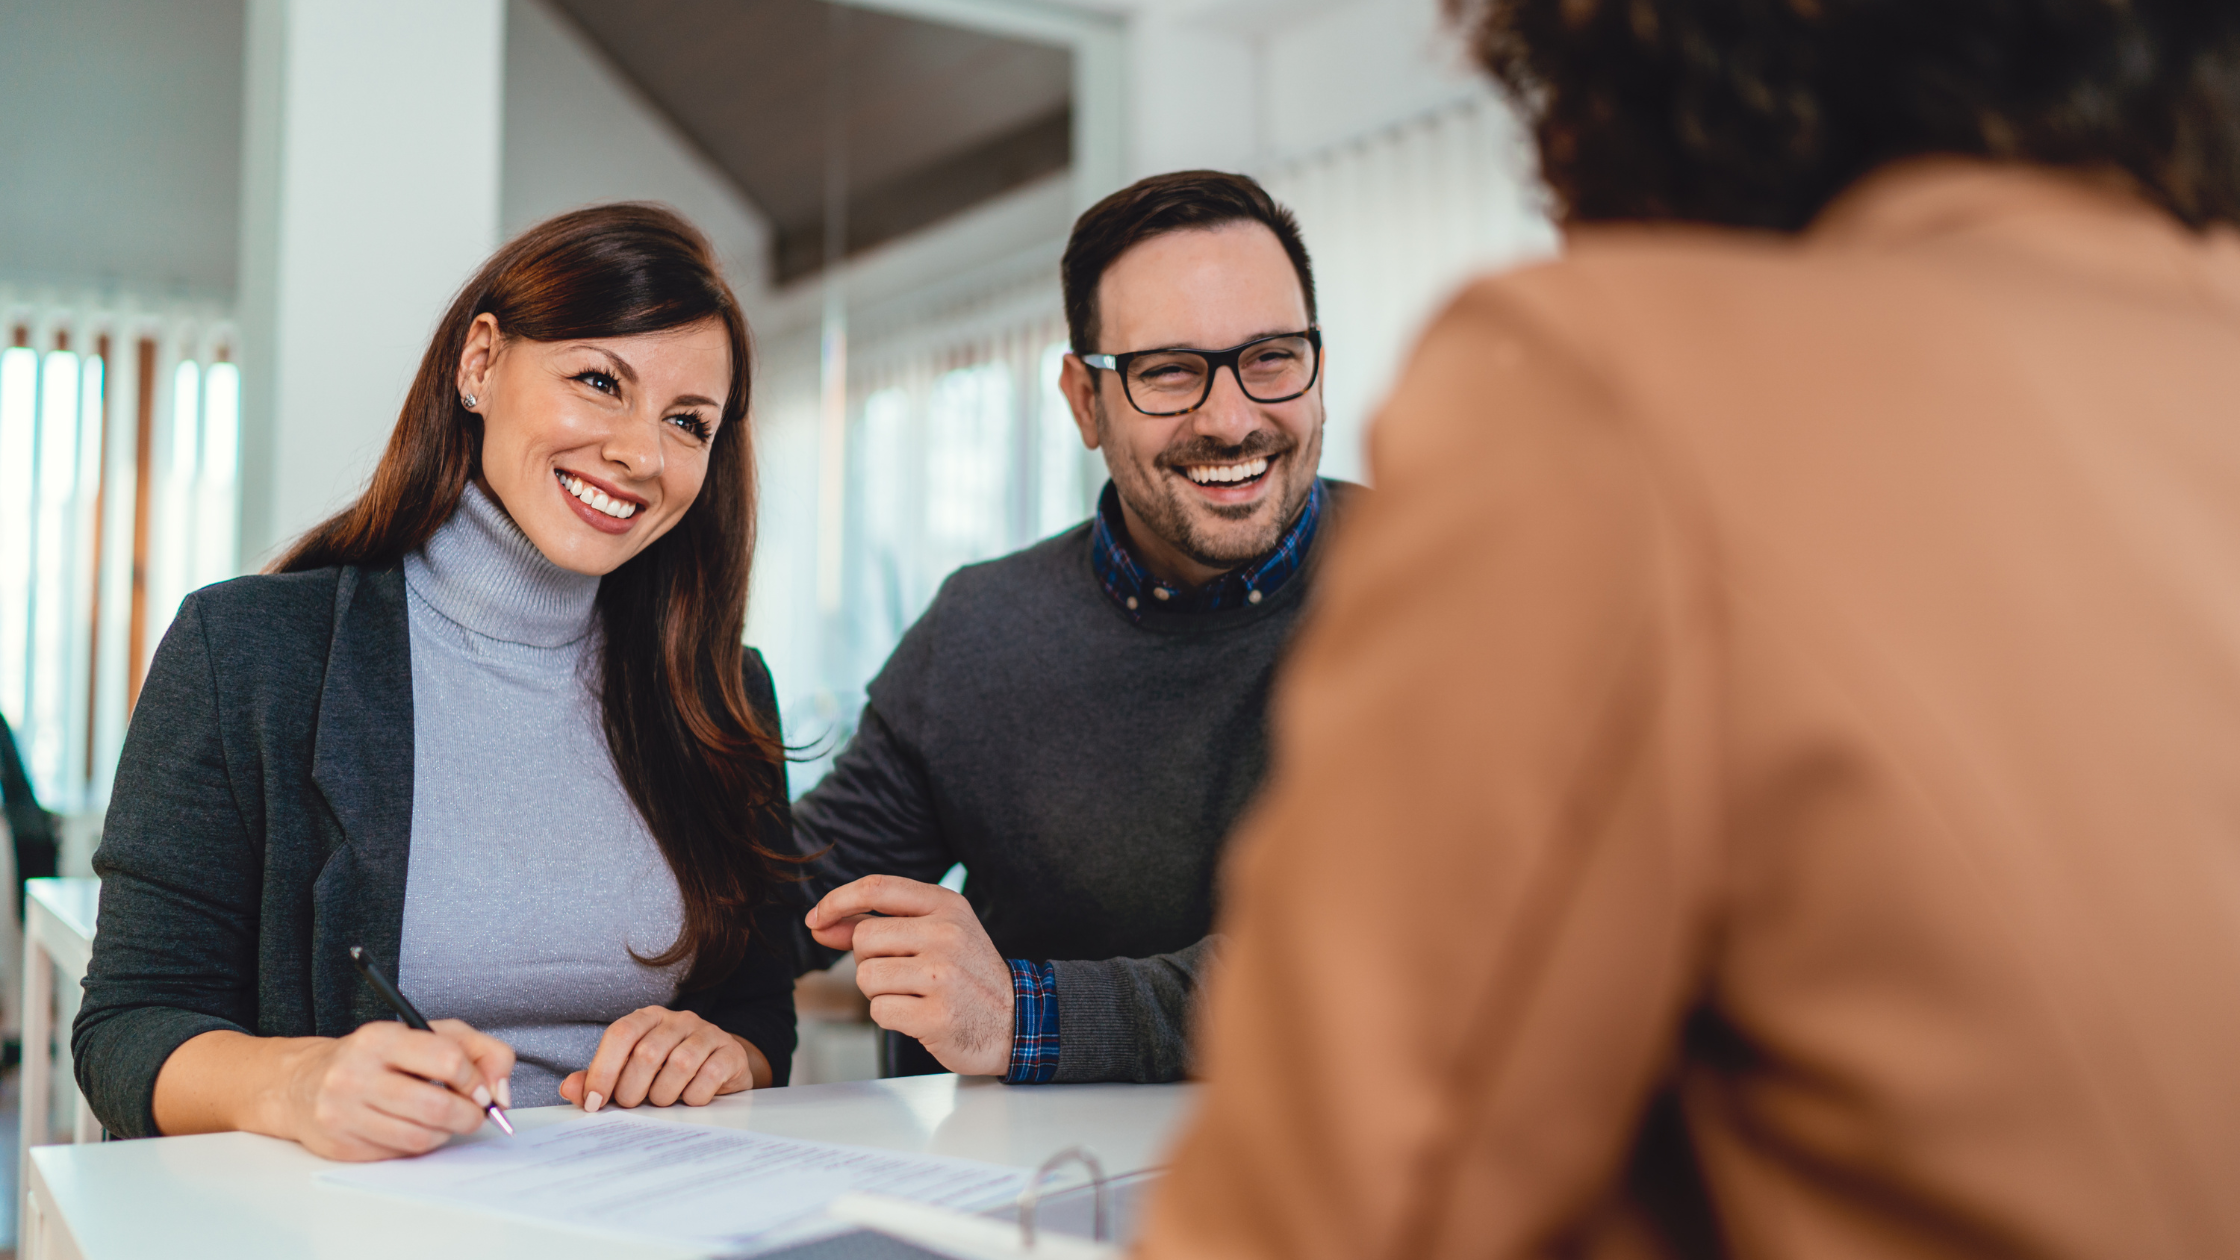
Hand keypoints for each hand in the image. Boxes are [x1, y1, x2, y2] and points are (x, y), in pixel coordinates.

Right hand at [275, 1019, 513, 1161]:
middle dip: (468, 1115)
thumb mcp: (429, 1034)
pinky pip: (399, 1154)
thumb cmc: (378, 1057)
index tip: (481, 1089)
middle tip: (474, 1114)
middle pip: (436, 1106)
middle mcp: (356, 1074)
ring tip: (444, 1120)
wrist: (305, 1083)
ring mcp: (343, 1112)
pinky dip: (418, 1145)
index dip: (475, 1079)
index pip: (448, 1060)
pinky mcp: (341, 1145)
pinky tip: (412, 1128)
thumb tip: (501, 1093)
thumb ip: (479, 1051)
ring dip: (445, 1132)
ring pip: (420, 1137)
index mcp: (381, 1038)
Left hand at [558, 1007, 767, 1110]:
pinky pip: (710, 1075)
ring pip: (680, 1064)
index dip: (603, 1070)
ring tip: (662, 1102)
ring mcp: (708, 1033)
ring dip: (664, 1095)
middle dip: (633, 1089)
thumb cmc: (666, 1074)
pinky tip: (690, 1100)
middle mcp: (678, 1020)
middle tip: (632, 1106)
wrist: (718, 1070)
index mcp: (648, 1019)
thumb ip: (598, 1080)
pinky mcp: (731, 1052)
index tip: (594, 1102)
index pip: (621, 1034)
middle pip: (647, 1052)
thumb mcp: (629, 1075)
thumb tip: (569, 1088)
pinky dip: (694, 1096)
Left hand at [805, 875, 1014, 1075]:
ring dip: (879, 993)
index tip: (816, 919)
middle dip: (869, 961)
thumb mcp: (934, 935)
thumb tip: (820, 923)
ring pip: (867, 978)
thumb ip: (877, 925)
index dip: (837, 900)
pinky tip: (920, 1015)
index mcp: (946, 905)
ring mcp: (943, 975)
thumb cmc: (966, 975)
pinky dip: (891, 1018)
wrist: (1014, 1021)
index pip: (876, 887)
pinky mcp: (937, 1015)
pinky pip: (880, 1012)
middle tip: (903, 974)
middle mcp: (946, 934)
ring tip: (914, 995)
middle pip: (864, 939)